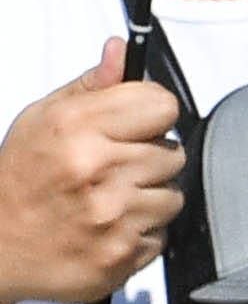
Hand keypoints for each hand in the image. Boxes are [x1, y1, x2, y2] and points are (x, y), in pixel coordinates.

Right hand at [0, 39, 184, 303]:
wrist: (1, 244)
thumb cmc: (22, 178)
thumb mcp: (44, 118)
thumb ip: (91, 87)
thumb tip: (121, 51)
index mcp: (77, 128)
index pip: (161, 105)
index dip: (153, 112)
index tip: (140, 121)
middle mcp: (99, 169)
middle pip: (173, 152)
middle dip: (150, 156)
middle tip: (116, 165)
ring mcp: (114, 214)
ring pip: (174, 195)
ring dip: (150, 196)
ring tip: (112, 197)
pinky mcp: (125, 252)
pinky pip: (163, 233)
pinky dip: (142, 230)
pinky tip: (111, 224)